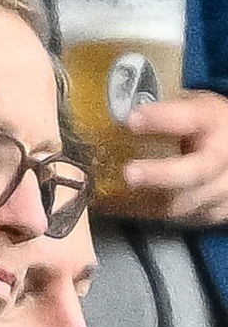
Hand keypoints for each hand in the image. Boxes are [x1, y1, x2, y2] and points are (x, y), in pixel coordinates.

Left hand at [123, 90, 227, 225]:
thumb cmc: (201, 125)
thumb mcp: (188, 107)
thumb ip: (159, 112)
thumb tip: (111, 113)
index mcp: (213, 121)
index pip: (192, 118)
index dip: (162, 119)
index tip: (131, 120)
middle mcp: (224, 157)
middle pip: (195, 171)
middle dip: (160, 174)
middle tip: (129, 174)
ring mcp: (223, 188)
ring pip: (186, 202)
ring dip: (147, 200)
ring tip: (113, 195)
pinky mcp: (216, 211)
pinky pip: (181, 218)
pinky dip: (149, 213)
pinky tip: (122, 206)